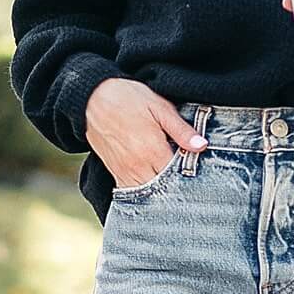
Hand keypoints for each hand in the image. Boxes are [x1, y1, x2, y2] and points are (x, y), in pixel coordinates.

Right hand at [86, 76, 206, 187]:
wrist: (92, 98)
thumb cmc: (128, 98)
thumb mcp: (160, 107)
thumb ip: (181, 129)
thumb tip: (201, 146)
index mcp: (152, 150)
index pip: (179, 176)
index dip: (191, 176)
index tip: (199, 171)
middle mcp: (138, 166)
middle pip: (164, 190)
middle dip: (178, 188)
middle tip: (188, 180)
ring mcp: (124, 172)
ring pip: (148, 196)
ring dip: (161, 193)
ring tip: (173, 183)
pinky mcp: (115, 172)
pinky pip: (132, 192)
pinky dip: (144, 193)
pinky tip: (154, 183)